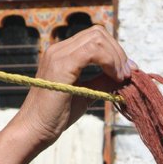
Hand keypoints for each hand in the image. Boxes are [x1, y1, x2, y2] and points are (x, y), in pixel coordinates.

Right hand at [15, 25, 133, 145]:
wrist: (34, 130)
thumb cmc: (56, 116)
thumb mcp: (87, 93)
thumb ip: (103, 81)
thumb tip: (125, 75)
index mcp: (62, 54)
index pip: (94, 37)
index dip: (115, 50)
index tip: (127, 71)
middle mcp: (58, 49)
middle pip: (98, 33)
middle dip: (118, 52)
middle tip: (128, 74)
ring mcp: (58, 55)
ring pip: (97, 38)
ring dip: (116, 57)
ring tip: (122, 78)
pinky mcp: (61, 65)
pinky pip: (93, 51)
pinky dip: (110, 62)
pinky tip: (115, 78)